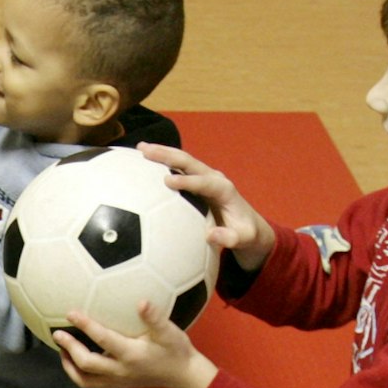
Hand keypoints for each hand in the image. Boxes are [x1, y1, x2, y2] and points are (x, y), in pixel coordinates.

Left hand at [57, 300, 216, 387]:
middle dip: (69, 348)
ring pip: (84, 380)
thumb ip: (154, 317)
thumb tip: (141, 302)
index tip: (70, 313)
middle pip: (86, 363)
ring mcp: (117, 380)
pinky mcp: (116, 385)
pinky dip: (78, 373)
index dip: (85, 325)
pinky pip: (90, 383)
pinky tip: (74, 360)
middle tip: (57, 333)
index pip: (102, 339)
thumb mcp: (169, 332)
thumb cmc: (176, 350)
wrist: (183, 375)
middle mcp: (120, 370)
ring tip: (61, 349)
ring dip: (69, 365)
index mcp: (132, 354)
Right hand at [137, 143, 275, 271]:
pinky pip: (177, 169)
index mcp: (224, 190)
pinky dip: (161, 162)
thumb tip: (210, 235)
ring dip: (161, 153)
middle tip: (146, 151)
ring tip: (139, 148)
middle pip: (190, 162)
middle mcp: (213, 178)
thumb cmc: (245, 233)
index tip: (168, 181)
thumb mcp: (244, 239)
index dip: (187, 181)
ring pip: (181, 161)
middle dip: (168, 155)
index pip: (204, 182)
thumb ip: (230, 238)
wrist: (248, 225)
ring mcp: (203, 177)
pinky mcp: (196, 181)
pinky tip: (143, 161)